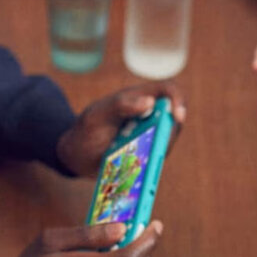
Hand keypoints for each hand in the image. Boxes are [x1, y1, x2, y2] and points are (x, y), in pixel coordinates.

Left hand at [57, 82, 186, 176]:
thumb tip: (149, 103)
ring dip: (156, 151)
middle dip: (168, 134)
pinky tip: (133, 167)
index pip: (168, 90)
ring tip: (132, 156)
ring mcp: (151, 136)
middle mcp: (150, 116)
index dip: (178, 100)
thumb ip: (119, 105)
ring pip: (167, 142)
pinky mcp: (149, 155)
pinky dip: (151, 164)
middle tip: (150, 146)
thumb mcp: (97, 116)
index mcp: (139, 98)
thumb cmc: (86, 131)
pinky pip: (158, 160)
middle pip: (174, 120)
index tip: (177, 117)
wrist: (77, 157)